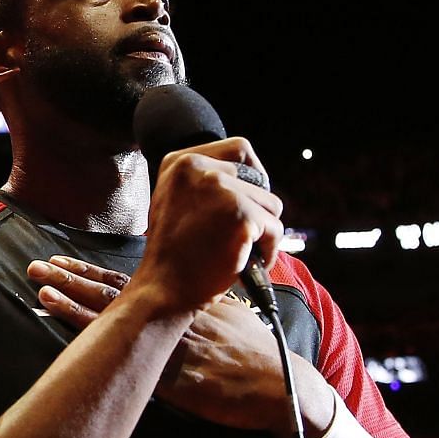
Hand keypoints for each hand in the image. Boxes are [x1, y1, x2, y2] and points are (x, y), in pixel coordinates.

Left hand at [27, 255, 335, 437]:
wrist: (285, 387)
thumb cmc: (254, 351)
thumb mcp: (225, 314)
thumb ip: (194, 301)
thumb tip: (171, 291)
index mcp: (179, 300)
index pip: (125, 281)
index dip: (89, 270)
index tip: (58, 258)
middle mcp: (173, 317)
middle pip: (113, 294)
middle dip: (72, 279)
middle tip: (35, 266)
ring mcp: (174, 347)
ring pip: (119, 326)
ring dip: (78, 308)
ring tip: (42, 292)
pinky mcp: (181, 382)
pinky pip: (136, 367)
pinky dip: (107, 357)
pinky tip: (80, 352)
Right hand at [134, 138, 283, 316]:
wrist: (162, 289)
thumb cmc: (172, 254)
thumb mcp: (174, 201)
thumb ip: (202, 182)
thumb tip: (248, 176)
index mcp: (179, 162)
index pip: (240, 148)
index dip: (252, 174)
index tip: (247, 198)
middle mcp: (198, 168)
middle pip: (259, 178)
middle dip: (258, 207)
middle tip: (238, 233)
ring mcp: (220, 190)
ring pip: (271, 204)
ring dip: (263, 231)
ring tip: (237, 250)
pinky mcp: (241, 216)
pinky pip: (276, 230)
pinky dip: (268, 251)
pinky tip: (245, 263)